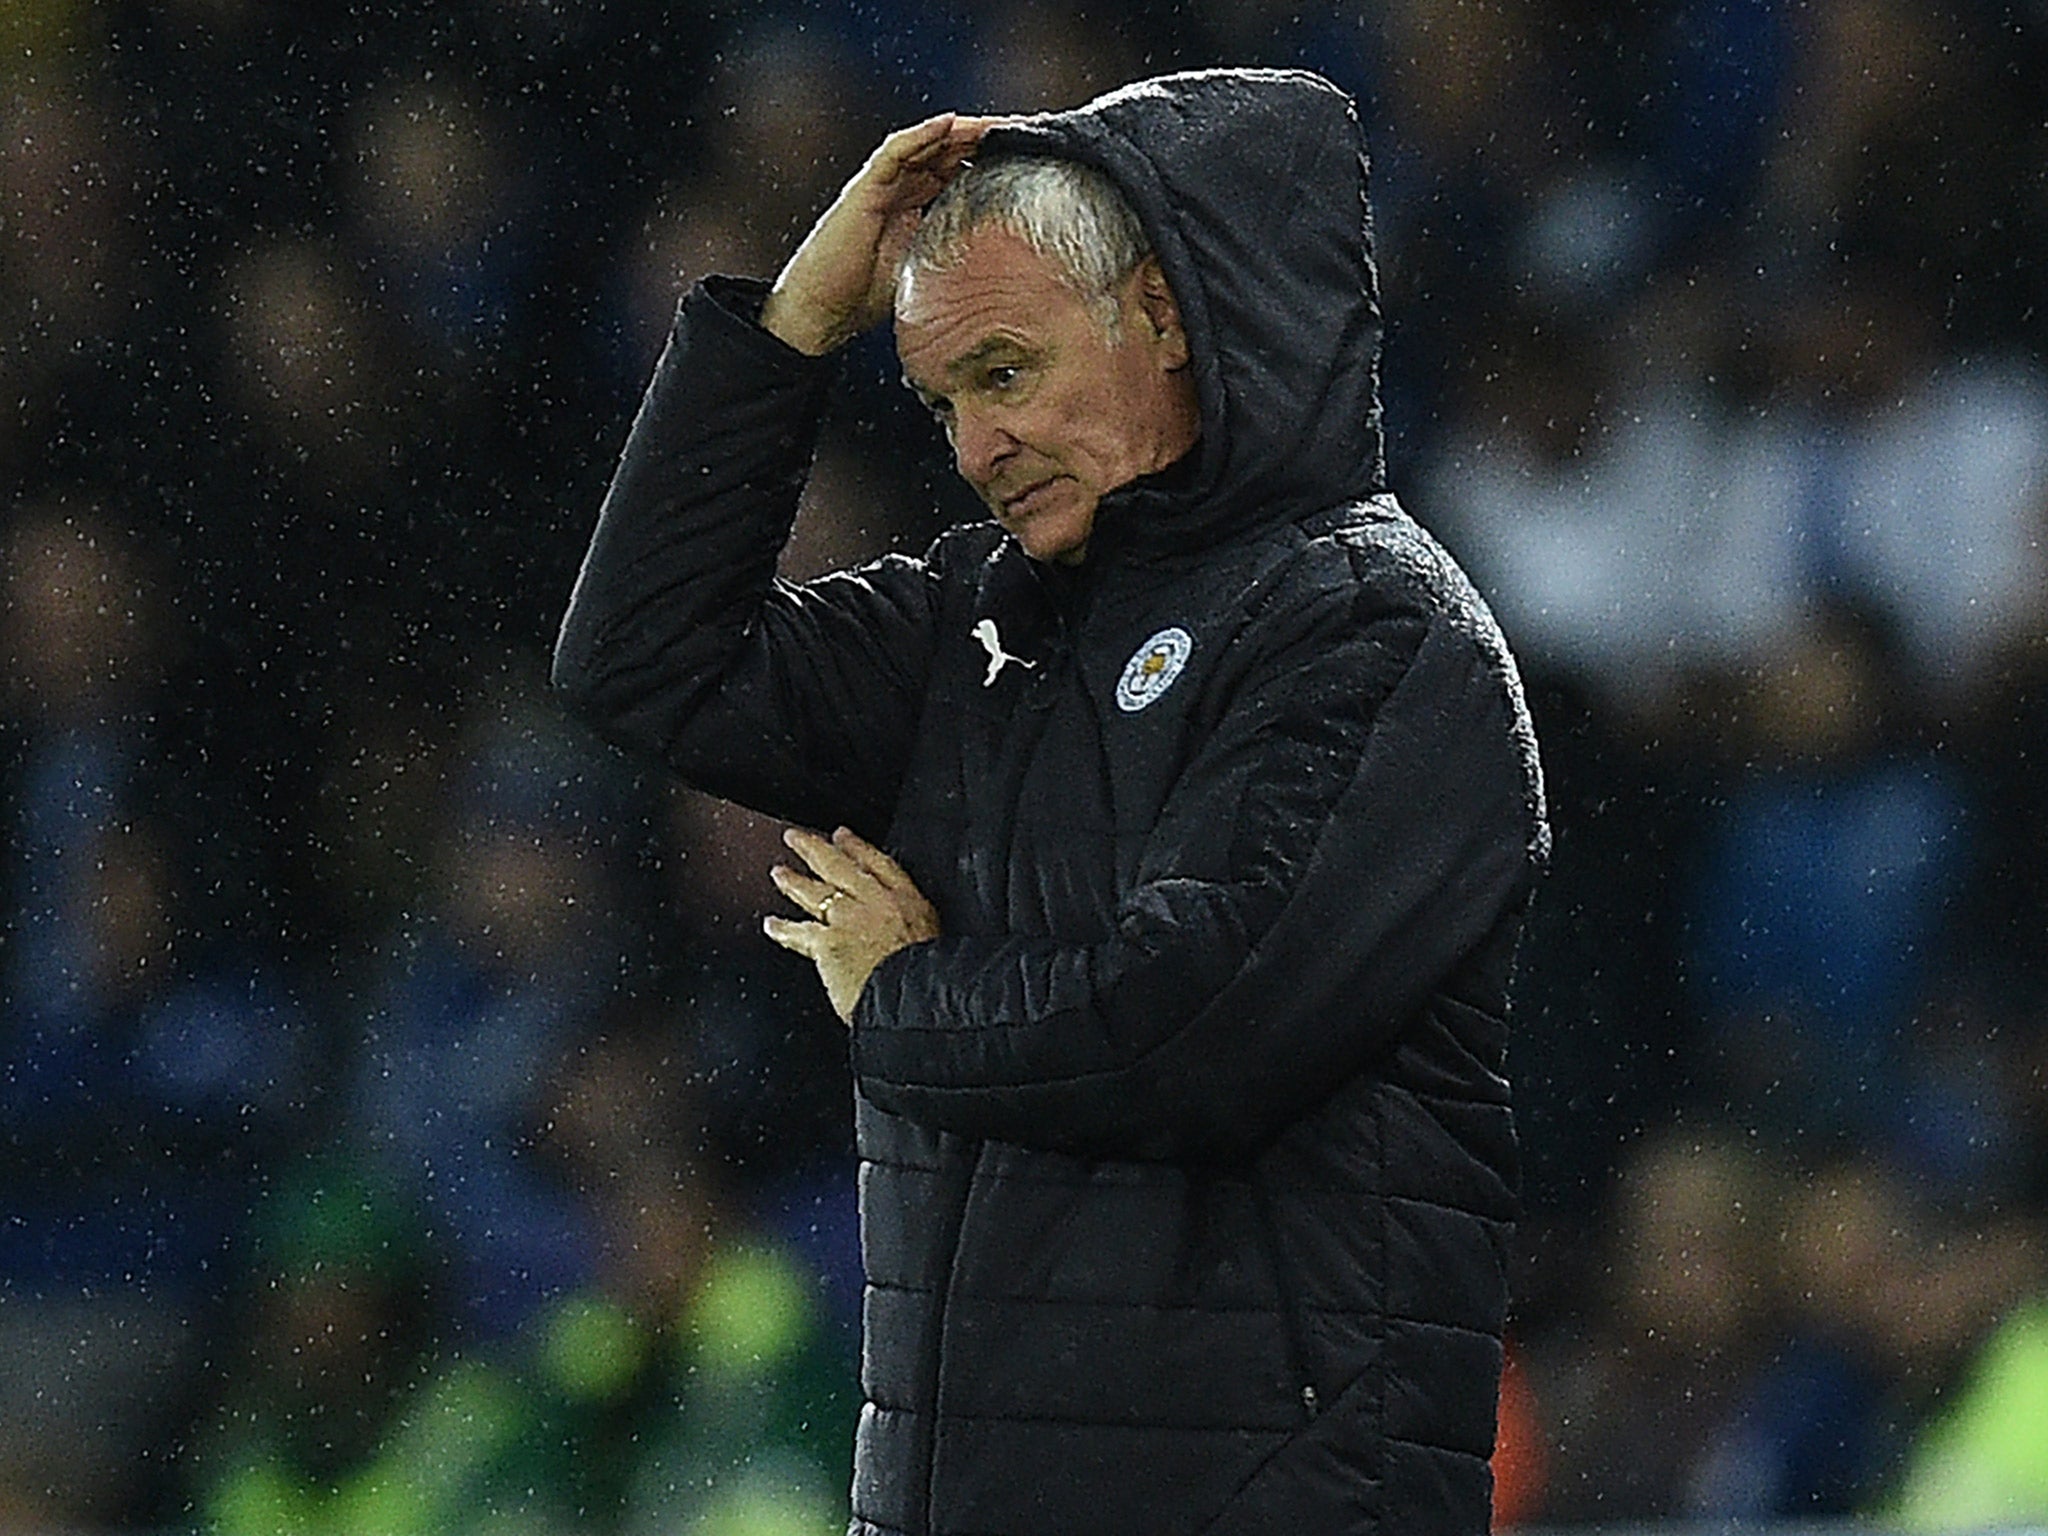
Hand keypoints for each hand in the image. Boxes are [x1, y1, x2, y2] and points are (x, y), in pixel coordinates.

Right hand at [759, 112, 1002, 355]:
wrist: (822, 311)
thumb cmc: (864, 298)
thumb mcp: (924, 272)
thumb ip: (951, 255)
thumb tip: (999, 264)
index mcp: (915, 206)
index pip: (957, 170)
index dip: (990, 159)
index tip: (1028, 156)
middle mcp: (899, 189)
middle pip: (946, 150)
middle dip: (984, 139)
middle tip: (1024, 130)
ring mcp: (881, 185)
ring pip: (925, 144)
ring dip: (960, 130)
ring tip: (994, 123)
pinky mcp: (864, 189)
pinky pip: (895, 152)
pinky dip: (921, 135)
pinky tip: (949, 124)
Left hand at [764, 825, 940, 1023]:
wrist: (918, 997)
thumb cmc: (930, 980)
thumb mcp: (934, 943)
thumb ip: (913, 933)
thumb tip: (904, 939)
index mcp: (909, 902)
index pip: (877, 864)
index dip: (856, 847)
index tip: (841, 835)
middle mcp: (876, 903)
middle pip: (839, 867)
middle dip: (815, 849)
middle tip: (796, 837)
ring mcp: (849, 920)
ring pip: (815, 892)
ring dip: (793, 881)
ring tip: (778, 873)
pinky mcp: (828, 942)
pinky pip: (798, 933)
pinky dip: (782, 929)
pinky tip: (771, 924)